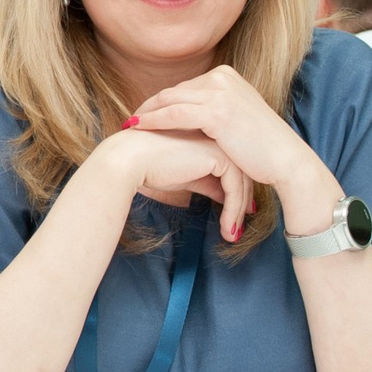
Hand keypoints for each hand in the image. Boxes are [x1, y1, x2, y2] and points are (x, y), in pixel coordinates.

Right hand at [93, 126, 253, 235]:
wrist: (129, 160)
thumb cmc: (149, 167)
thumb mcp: (185, 177)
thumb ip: (206, 182)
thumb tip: (224, 198)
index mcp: (209, 137)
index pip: (231, 167)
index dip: (234, 194)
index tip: (233, 219)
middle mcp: (217, 137)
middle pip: (241, 174)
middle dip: (240, 205)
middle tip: (235, 231)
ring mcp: (220, 144)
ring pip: (242, 181)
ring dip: (238, 211)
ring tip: (231, 235)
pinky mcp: (218, 156)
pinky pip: (235, 188)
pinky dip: (234, 210)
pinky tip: (227, 228)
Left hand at [128, 64, 335, 237]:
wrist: (285, 160)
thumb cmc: (262, 147)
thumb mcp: (237, 118)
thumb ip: (215, 110)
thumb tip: (193, 116)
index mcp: (227, 76)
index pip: (185, 88)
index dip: (163, 102)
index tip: (146, 114)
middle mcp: (222, 77)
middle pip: (174, 91)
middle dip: (151, 106)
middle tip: (132, 120)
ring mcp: (219, 92)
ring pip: (170, 100)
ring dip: (147, 113)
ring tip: (131, 126)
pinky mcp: (216, 111)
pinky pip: (174, 114)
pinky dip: (153, 121)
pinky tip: (139, 129)